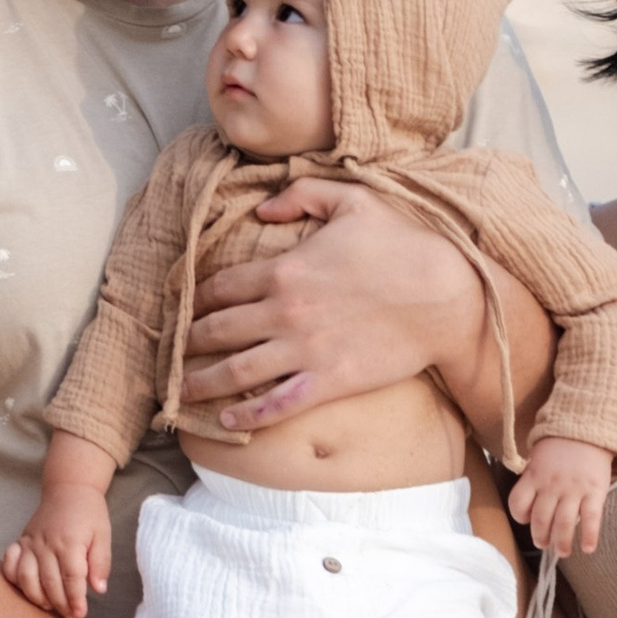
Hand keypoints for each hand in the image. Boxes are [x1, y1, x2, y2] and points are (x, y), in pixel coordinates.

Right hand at [2, 488, 109, 617]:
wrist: (68, 488)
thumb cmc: (88, 513)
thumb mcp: (103, 535)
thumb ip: (101, 563)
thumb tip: (98, 590)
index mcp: (69, 542)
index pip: (71, 578)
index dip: (75, 600)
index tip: (80, 614)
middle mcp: (46, 544)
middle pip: (50, 583)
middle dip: (60, 605)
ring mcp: (30, 543)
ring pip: (27, 578)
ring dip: (37, 598)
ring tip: (50, 608)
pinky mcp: (20, 541)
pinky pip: (10, 564)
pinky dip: (14, 579)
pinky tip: (26, 589)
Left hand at [181, 173, 479, 434]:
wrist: (447, 296)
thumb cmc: (404, 244)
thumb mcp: (353, 200)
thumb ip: (301, 196)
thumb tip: (263, 207)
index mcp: (284, 268)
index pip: (220, 287)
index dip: (192, 299)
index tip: (179, 309)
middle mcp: (285, 312)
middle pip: (217, 331)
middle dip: (186, 344)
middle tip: (168, 354)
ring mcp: (305, 350)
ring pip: (236, 371)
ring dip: (202, 382)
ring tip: (181, 392)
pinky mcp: (329, 380)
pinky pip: (278, 404)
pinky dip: (249, 415)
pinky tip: (228, 421)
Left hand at [506, 435, 613, 560]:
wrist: (590, 429)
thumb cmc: (561, 446)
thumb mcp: (538, 458)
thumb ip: (532, 479)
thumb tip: (530, 505)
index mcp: (534, 476)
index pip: (518, 503)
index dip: (520, 516)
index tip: (527, 520)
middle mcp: (551, 485)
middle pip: (540, 519)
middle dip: (540, 537)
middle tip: (544, 544)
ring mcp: (574, 489)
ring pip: (563, 524)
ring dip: (561, 543)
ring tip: (562, 552)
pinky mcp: (595, 491)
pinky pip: (590, 519)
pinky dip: (588, 536)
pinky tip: (587, 548)